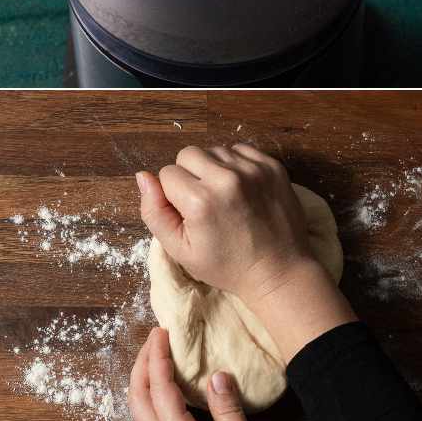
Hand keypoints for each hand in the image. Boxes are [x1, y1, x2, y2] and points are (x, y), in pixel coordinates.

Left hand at [128, 328, 267, 420]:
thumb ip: (230, 412)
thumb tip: (217, 374)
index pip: (160, 388)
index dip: (158, 356)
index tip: (163, 330)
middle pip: (137, 396)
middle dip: (141, 361)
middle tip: (157, 334)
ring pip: (140, 408)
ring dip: (144, 376)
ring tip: (160, 353)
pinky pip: (152, 417)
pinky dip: (153, 392)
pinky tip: (171, 385)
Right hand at [137, 146, 355, 360]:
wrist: (279, 270)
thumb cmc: (226, 265)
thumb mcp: (180, 249)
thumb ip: (154, 212)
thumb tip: (142, 176)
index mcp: (200, 200)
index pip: (167, 173)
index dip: (173, 194)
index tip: (190, 214)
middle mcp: (228, 178)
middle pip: (189, 154)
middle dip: (190, 175)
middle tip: (204, 202)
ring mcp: (255, 170)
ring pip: (215, 150)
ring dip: (214, 168)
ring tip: (225, 197)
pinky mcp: (274, 166)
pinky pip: (242, 149)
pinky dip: (237, 164)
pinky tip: (242, 189)